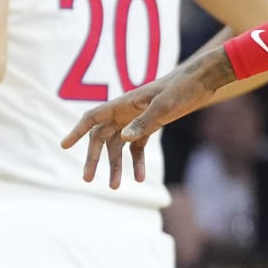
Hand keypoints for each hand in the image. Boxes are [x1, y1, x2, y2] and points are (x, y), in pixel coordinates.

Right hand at [62, 48, 235, 188]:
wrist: (203, 80)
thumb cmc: (183, 88)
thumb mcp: (165, 106)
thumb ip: (144, 122)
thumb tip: (123, 138)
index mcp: (124, 103)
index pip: (93, 117)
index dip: (77, 131)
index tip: (64, 146)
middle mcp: (126, 112)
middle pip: (102, 137)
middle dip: (94, 158)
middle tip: (88, 179)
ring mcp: (137, 119)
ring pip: (118, 146)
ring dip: (115, 165)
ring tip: (114, 187)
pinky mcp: (151, 125)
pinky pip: (137, 147)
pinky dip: (136, 162)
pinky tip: (140, 178)